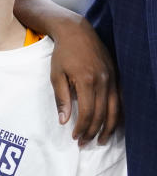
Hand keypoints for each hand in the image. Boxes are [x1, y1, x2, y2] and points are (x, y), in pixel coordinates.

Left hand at [49, 17, 119, 145]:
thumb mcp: (56, 75)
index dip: (82, 128)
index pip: (87, 113)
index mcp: (86, 81)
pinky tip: (111, 124)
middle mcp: (104, 81)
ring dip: (107, 128)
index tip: (74, 137)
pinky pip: (120, 100)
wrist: (77, 32)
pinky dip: (116, 115)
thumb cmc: (62, 54)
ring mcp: (113, 78)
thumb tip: (64, 121)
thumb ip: (60, 99)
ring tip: (100, 140)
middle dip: (93, 132)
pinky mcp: (116, 76)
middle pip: (101, 114)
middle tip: (84, 143)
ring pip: (114, 110)